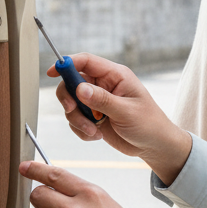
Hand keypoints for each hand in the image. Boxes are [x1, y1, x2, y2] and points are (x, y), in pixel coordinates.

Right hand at [50, 53, 192, 185]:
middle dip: (69, 99)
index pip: (87, 61)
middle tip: (73, 110)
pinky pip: (75, 119)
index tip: (52, 72)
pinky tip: (98, 135)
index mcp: (116, 75)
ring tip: (95, 132)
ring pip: (71, 104)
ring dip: (78, 120)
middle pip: (72, 82)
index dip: (67, 63)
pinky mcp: (93, 117)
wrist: (154, 146)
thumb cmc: (149, 124)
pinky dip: (81, 130)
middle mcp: (104, 85)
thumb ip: (102, 100)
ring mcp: (97, 101)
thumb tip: (80, 89)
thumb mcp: (126, 112)